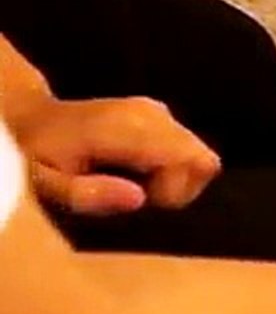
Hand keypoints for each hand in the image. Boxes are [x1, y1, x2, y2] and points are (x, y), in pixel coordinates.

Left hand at [14, 96, 220, 215]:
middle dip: (179, 189)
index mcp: (128, 128)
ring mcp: (160, 111)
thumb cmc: (38, 154)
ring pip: (201, 155)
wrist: (34, 118)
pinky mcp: (162, 114)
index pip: (193, 160)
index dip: (176, 193)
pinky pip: (190, 149)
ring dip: (177, 180)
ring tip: (137, 184)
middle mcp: (152, 114)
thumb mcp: (45, 183)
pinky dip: (174, 169)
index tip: (143, 202)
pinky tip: (142, 173)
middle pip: (203, 160)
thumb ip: (87, 194)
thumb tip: (140, 200)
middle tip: (139, 195)